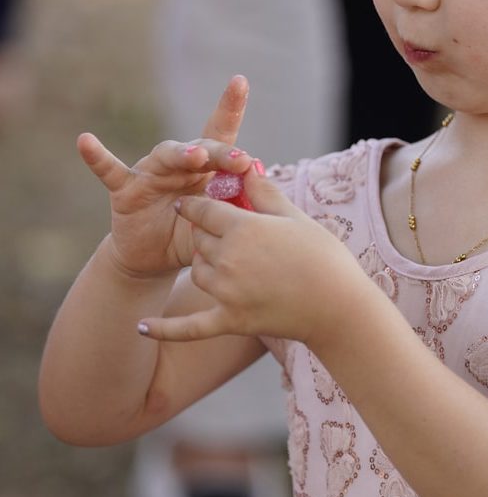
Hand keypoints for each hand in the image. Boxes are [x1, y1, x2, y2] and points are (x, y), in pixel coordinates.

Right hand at [78, 76, 254, 278]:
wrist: (155, 258)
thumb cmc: (192, 234)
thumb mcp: (218, 223)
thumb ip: (234, 209)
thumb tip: (259, 195)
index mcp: (207, 169)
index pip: (222, 134)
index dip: (230, 108)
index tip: (240, 81)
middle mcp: (180, 164)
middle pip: (201, 148)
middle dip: (221, 153)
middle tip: (241, 159)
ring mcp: (151, 173)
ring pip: (167, 156)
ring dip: (183, 154)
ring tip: (197, 156)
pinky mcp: (126, 190)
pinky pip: (110, 171)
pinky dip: (98, 157)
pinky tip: (85, 141)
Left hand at [137, 166, 359, 344]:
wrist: (338, 307)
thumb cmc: (324, 256)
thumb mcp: (295, 217)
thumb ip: (265, 192)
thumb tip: (246, 167)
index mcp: (242, 228)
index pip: (205, 210)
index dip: (199, 205)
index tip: (192, 203)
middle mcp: (227, 259)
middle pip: (199, 240)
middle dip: (206, 233)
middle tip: (221, 232)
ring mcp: (226, 293)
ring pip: (197, 271)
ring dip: (203, 264)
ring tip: (220, 260)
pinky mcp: (230, 321)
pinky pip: (187, 327)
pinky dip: (163, 329)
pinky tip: (141, 327)